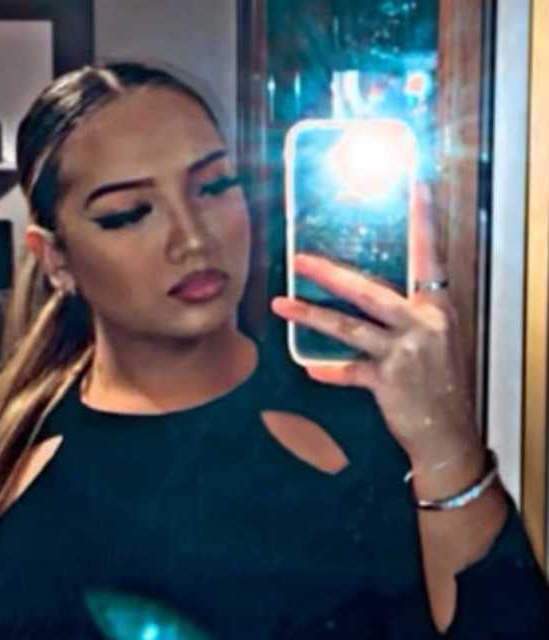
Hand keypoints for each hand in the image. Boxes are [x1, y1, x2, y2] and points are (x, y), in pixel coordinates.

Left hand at [271, 185, 482, 467]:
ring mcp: (405, 353)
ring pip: (348, 328)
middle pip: (369, 291)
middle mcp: (422, 324)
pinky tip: (311, 369)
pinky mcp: (388, 381)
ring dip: (310, 316)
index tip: (415, 188)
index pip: (428, 256)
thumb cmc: (439, 380)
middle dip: (330, 274)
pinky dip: (330, 371)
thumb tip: (370, 291)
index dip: (422, 222)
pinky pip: (349, 372)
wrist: (448, 431)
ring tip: (280, 304)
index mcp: (436, 308)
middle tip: (300, 259)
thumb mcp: (435, 338)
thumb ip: (409, 313)